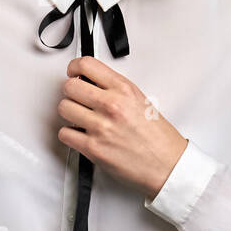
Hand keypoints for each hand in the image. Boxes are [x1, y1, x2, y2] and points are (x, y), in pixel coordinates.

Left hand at [56, 56, 188, 199]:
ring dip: (69, 113)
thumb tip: (91, 82)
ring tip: (80, 117)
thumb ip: (114, 89)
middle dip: (71, 92)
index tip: (73, 73)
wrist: (167, 165)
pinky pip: (64, 133)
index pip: (86, 65)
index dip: (74, 67)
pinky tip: (81, 134)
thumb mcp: (140, 100)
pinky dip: (70, 135)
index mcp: (123, 89)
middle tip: (77, 97)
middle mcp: (111, 105)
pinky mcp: (93, 148)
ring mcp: (100, 126)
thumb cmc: (157, 137)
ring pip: (63, 108)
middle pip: (70, 86)